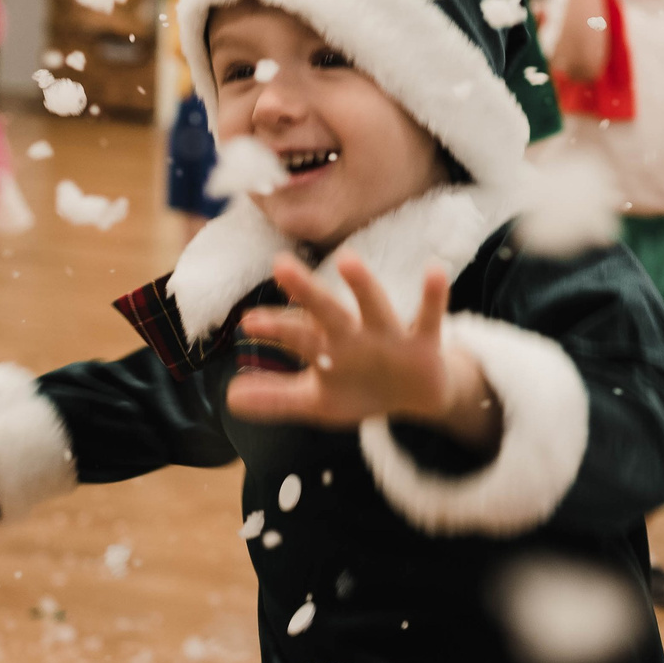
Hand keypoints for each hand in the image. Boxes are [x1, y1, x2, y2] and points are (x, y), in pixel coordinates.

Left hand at [226, 254, 483, 435]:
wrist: (417, 398)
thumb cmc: (362, 390)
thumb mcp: (317, 402)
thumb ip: (276, 398)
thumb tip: (228, 399)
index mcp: (328, 346)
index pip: (297, 334)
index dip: (275, 328)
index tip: (248, 322)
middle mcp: (354, 333)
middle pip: (327, 310)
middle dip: (306, 291)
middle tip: (281, 265)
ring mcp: (388, 334)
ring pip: (374, 306)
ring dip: (362, 286)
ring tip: (347, 260)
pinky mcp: (423, 342)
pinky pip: (429, 316)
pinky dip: (434, 296)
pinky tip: (435, 271)